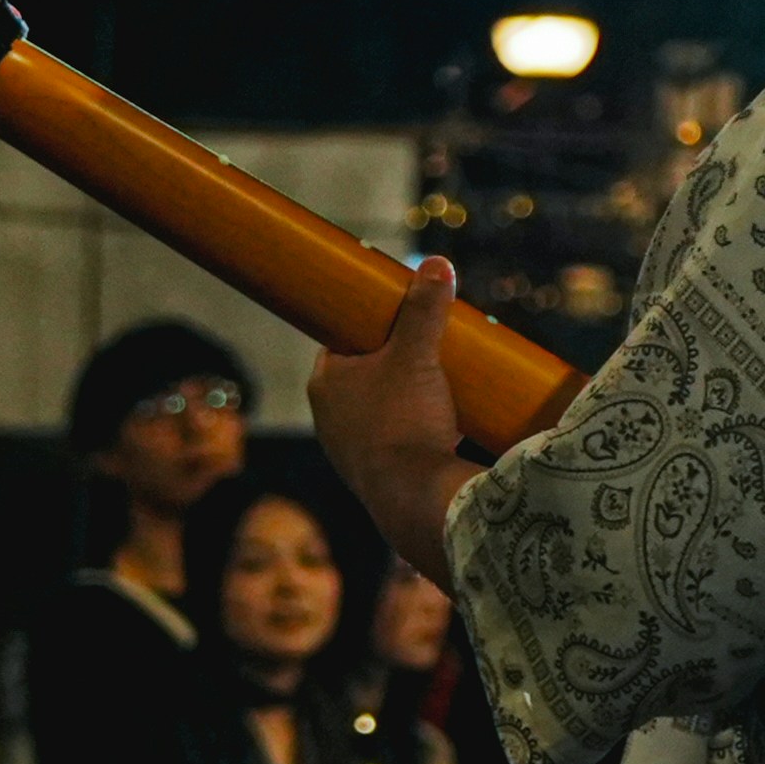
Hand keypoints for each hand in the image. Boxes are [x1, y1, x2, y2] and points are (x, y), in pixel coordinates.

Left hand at [314, 258, 480, 568]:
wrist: (412, 499)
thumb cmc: (404, 421)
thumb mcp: (418, 355)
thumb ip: (425, 310)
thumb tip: (437, 265)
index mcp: (325, 381)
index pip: (343, 340)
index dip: (372, 327)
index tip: (399, 318)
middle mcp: (327, 416)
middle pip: (364, 375)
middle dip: (395, 363)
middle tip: (429, 350)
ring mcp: (347, 449)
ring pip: (377, 410)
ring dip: (404, 400)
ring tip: (439, 389)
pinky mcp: (372, 476)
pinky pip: (391, 441)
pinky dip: (411, 432)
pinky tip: (438, 430)